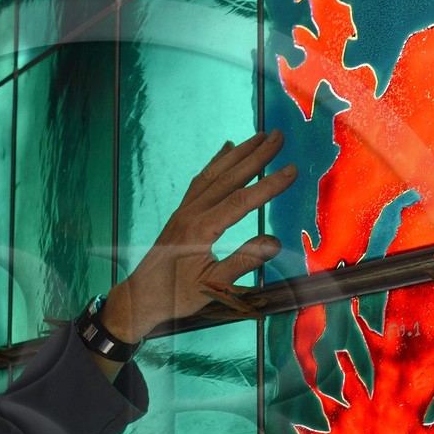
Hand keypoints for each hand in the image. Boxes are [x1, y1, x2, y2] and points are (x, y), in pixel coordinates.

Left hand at [100, 130, 295, 342]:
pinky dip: (216, 162)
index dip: (268, 185)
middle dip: (256, 156)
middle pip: (228, 178)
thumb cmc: (176, 296)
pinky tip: (227, 149)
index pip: (240, 202)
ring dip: (238, 154)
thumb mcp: (212, 287)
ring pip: (214, 174)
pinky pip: (200, 180)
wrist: (141, 297)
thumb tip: (274, 242)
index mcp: (200, 231)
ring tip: (260, 136)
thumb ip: (242, 263)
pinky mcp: (181, 212)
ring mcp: (184, 210)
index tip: (293, 170)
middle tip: (279, 137)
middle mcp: (191, 213)